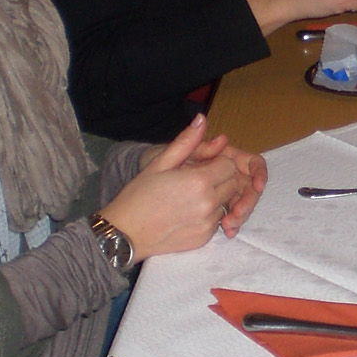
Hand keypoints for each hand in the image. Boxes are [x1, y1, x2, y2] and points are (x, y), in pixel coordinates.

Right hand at [100, 117, 260, 261]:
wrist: (125, 233)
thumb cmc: (139, 195)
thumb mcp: (160, 163)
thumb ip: (186, 141)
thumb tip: (202, 118)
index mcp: (199, 181)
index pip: (229, 165)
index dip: (216, 163)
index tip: (198, 167)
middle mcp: (208, 203)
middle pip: (232, 183)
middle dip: (219, 178)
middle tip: (193, 181)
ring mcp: (207, 223)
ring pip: (226, 202)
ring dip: (215, 197)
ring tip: (188, 197)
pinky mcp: (204, 238)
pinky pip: (217, 220)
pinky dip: (208, 215)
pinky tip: (186, 213)